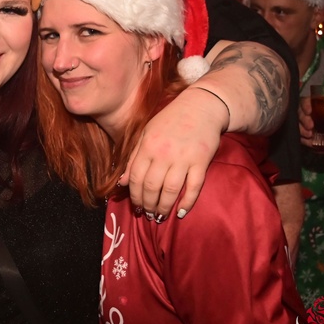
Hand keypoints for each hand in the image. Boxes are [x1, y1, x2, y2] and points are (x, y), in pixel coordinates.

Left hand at [119, 89, 225, 218]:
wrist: (201, 106)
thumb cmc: (170, 120)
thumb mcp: (146, 133)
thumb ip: (134, 157)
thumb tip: (122, 182)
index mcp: (148, 147)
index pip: (135, 178)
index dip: (134, 195)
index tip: (136, 205)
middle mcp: (164, 154)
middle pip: (151, 187)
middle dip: (148, 205)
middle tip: (147, 215)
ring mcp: (183, 159)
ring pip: (170, 190)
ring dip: (164, 207)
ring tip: (160, 217)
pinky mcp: (201, 162)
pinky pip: (194, 187)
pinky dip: (187, 202)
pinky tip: (181, 212)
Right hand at [298, 96, 323, 149]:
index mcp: (317, 106)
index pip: (307, 100)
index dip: (306, 104)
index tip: (309, 110)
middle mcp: (308, 114)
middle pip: (299, 112)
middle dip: (303, 119)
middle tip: (310, 126)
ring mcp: (303, 124)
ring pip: (297, 124)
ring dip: (302, 129)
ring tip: (310, 135)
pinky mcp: (301, 134)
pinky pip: (298, 135)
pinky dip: (302, 138)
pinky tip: (309, 140)